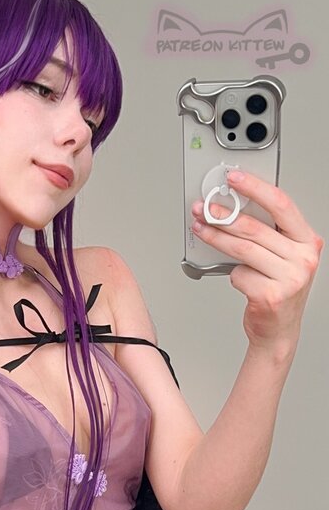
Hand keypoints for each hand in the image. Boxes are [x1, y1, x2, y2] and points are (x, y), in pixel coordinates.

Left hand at [191, 171, 323, 353]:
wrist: (278, 331)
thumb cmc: (276, 290)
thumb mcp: (281, 257)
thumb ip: (266, 235)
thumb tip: (230, 208)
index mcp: (308, 241)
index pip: (281, 205)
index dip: (255, 188)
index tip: (234, 178)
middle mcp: (303, 258)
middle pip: (254, 228)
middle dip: (224, 215)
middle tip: (204, 209)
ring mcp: (290, 278)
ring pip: (243, 250)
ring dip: (216, 238)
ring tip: (201, 230)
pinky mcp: (271, 296)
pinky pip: (239, 274)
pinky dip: (232, 275)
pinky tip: (238, 278)